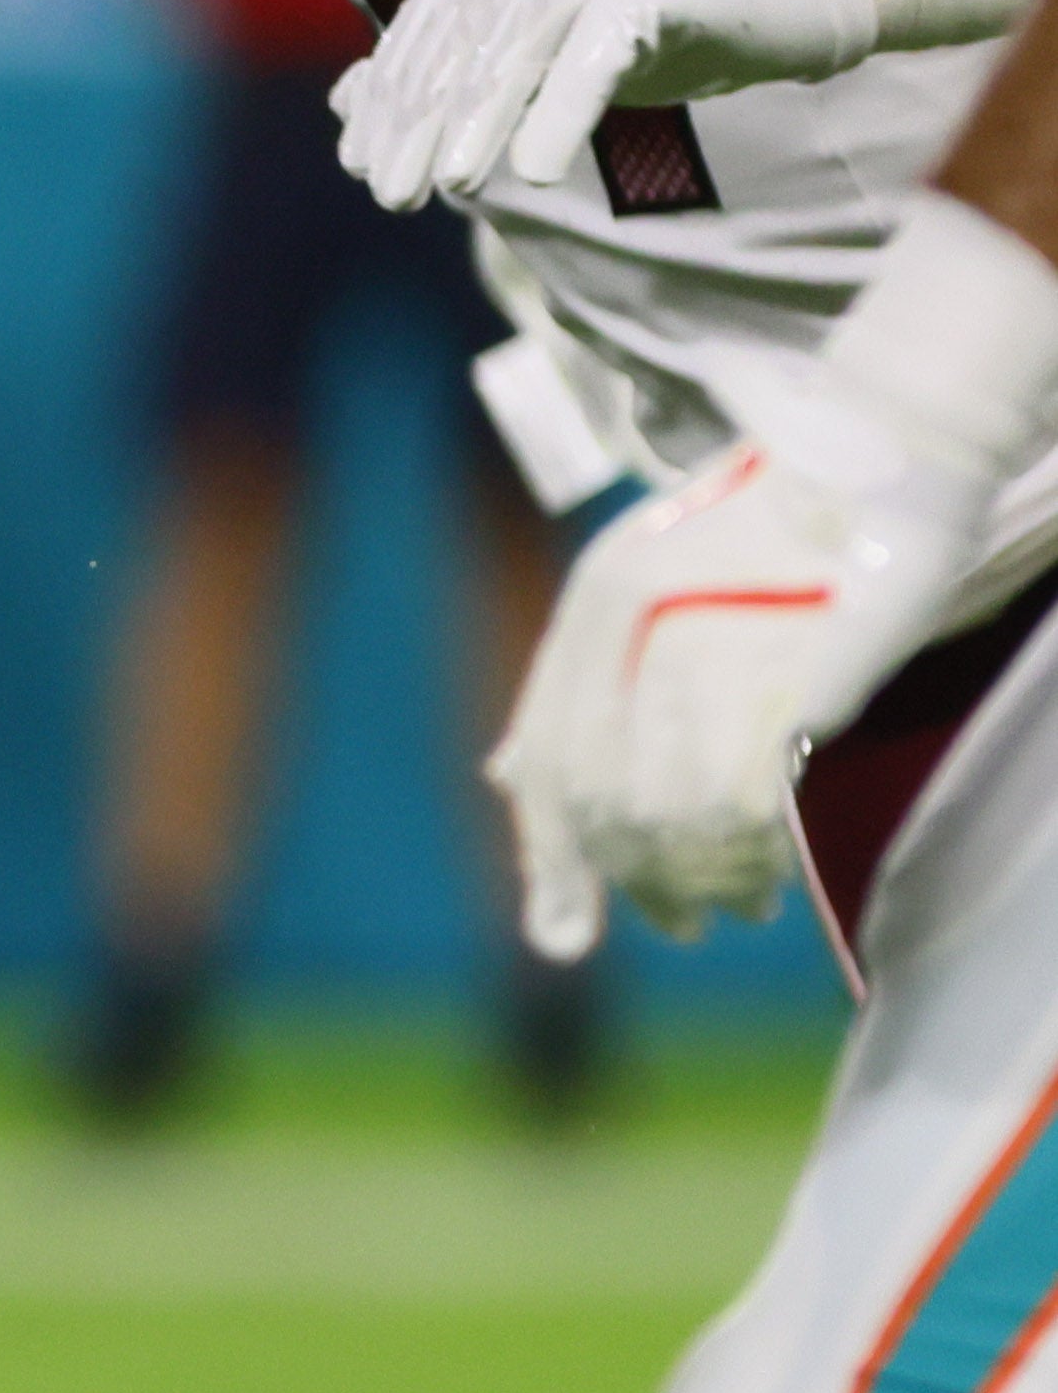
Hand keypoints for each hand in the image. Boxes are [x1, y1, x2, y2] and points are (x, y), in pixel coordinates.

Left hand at [341, 0, 866, 210]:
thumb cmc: (675, 24)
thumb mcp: (556, 53)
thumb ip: (468, 73)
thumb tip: (347, 96)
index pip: (431, 27)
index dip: (392, 95)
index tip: (359, 161)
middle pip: (467, 41)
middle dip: (421, 121)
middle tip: (390, 192)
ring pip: (522, 47)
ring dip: (480, 122)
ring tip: (451, 185)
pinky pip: (599, 49)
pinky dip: (563, 112)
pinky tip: (535, 172)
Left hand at [492, 384, 978, 957]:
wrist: (884, 455)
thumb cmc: (780, 534)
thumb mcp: (651, 586)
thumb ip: (583, 682)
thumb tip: (508, 778)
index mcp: (596, 602)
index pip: (551, 760)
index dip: (551, 860)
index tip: (560, 936)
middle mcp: (635, 621)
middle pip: (606, 797)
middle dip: (640, 878)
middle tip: (684, 921)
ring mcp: (710, 640)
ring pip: (671, 809)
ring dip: (704, 877)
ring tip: (741, 903)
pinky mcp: (788, 664)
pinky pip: (743, 796)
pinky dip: (752, 852)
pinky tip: (775, 869)